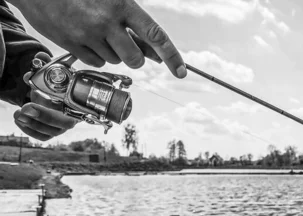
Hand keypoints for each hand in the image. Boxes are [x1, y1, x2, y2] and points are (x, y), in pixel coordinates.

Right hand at [8, 0, 186, 77]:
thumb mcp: (113, 0)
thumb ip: (134, 24)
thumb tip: (154, 52)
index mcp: (122, 5)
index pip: (155, 35)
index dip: (172, 56)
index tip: (181, 72)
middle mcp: (106, 22)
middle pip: (135, 59)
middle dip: (135, 58)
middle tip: (126, 45)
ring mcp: (87, 35)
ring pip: (115, 61)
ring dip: (113, 53)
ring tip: (98, 31)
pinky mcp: (71, 45)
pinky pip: (95, 63)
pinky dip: (95, 55)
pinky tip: (86, 37)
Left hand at [13, 53, 78, 140]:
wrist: (57, 92)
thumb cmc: (58, 82)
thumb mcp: (52, 71)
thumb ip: (46, 63)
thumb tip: (40, 57)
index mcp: (79, 102)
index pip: (73, 108)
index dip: (56, 105)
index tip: (38, 95)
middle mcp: (75, 117)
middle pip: (65, 124)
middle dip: (44, 116)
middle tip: (26, 107)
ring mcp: (64, 126)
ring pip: (53, 132)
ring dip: (34, 124)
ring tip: (18, 113)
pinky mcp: (53, 132)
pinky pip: (44, 137)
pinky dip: (31, 131)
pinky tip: (20, 121)